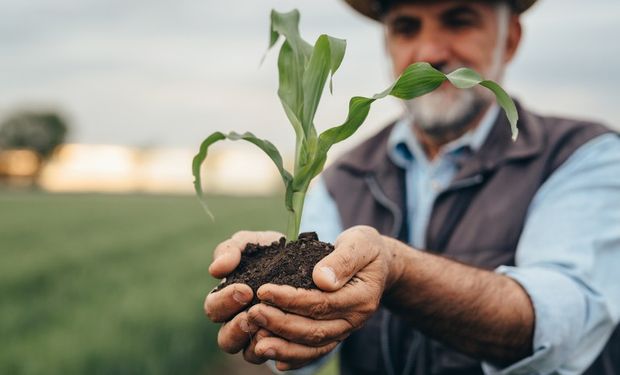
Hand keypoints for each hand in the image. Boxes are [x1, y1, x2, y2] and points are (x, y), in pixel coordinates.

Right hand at [203, 230, 283, 362]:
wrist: (307, 259)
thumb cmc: (271, 251)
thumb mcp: (251, 243)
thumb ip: (230, 250)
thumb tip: (216, 269)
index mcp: (226, 300)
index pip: (213, 309)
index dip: (225, 302)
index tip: (245, 290)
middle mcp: (239, 323)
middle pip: (226, 340)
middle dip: (237, 328)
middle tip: (253, 314)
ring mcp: (260, 337)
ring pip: (250, 355)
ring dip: (258, 343)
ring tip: (272, 328)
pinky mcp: (284, 345)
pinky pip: (279, 358)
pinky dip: (283, 350)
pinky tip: (291, 337)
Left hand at [247, 225, 401, 370]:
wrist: (379, 265)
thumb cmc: (366, 249)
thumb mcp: (361, 243)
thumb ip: (343, 260)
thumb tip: (322, 279)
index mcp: (361, 297)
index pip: (322, 303)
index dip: (291, 299)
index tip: (264, 291)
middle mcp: (354, 320)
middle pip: (314, 329)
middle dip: (280, 324)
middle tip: (252, 314)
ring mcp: (345, 330)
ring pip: (313, 346)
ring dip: (283, 347)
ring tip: (257, 343)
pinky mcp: (335, 335)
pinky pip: (315, 352)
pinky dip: (295, 358)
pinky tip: (274, 358)